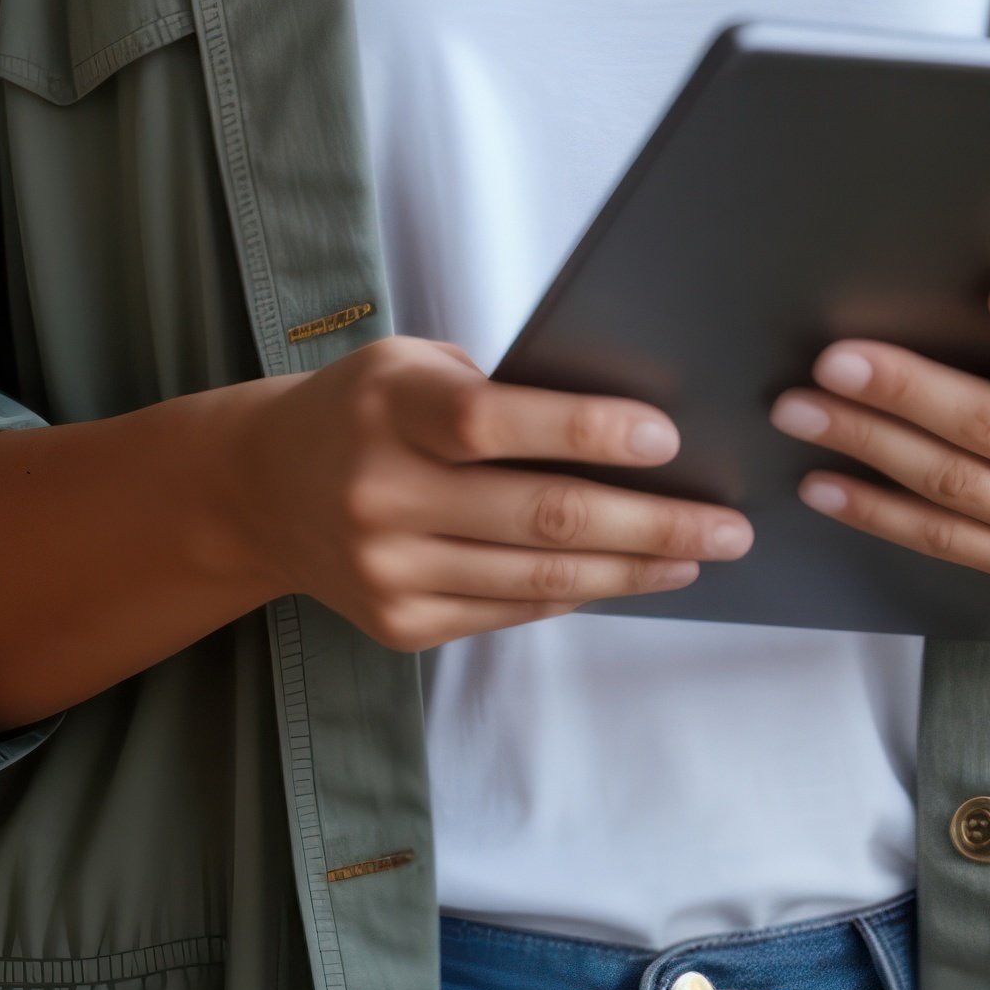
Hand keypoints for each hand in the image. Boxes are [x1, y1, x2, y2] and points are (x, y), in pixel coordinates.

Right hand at [226, 339, 751, 653]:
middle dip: (653, 523)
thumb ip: (500, 391)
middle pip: (541, 516)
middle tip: (730, 525)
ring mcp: (388, 570)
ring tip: (700, 555)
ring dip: (635, 569)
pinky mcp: (398, 624)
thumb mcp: (411, 365)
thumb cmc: (364, 408)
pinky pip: (512, 610)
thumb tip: (626, 429)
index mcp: (391, 410)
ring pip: (540, 577)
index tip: (668, 438)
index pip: (497, 424)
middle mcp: (382, 494)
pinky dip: (579, 592)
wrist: (259, 489)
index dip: (586, 432)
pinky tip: (628, 576)